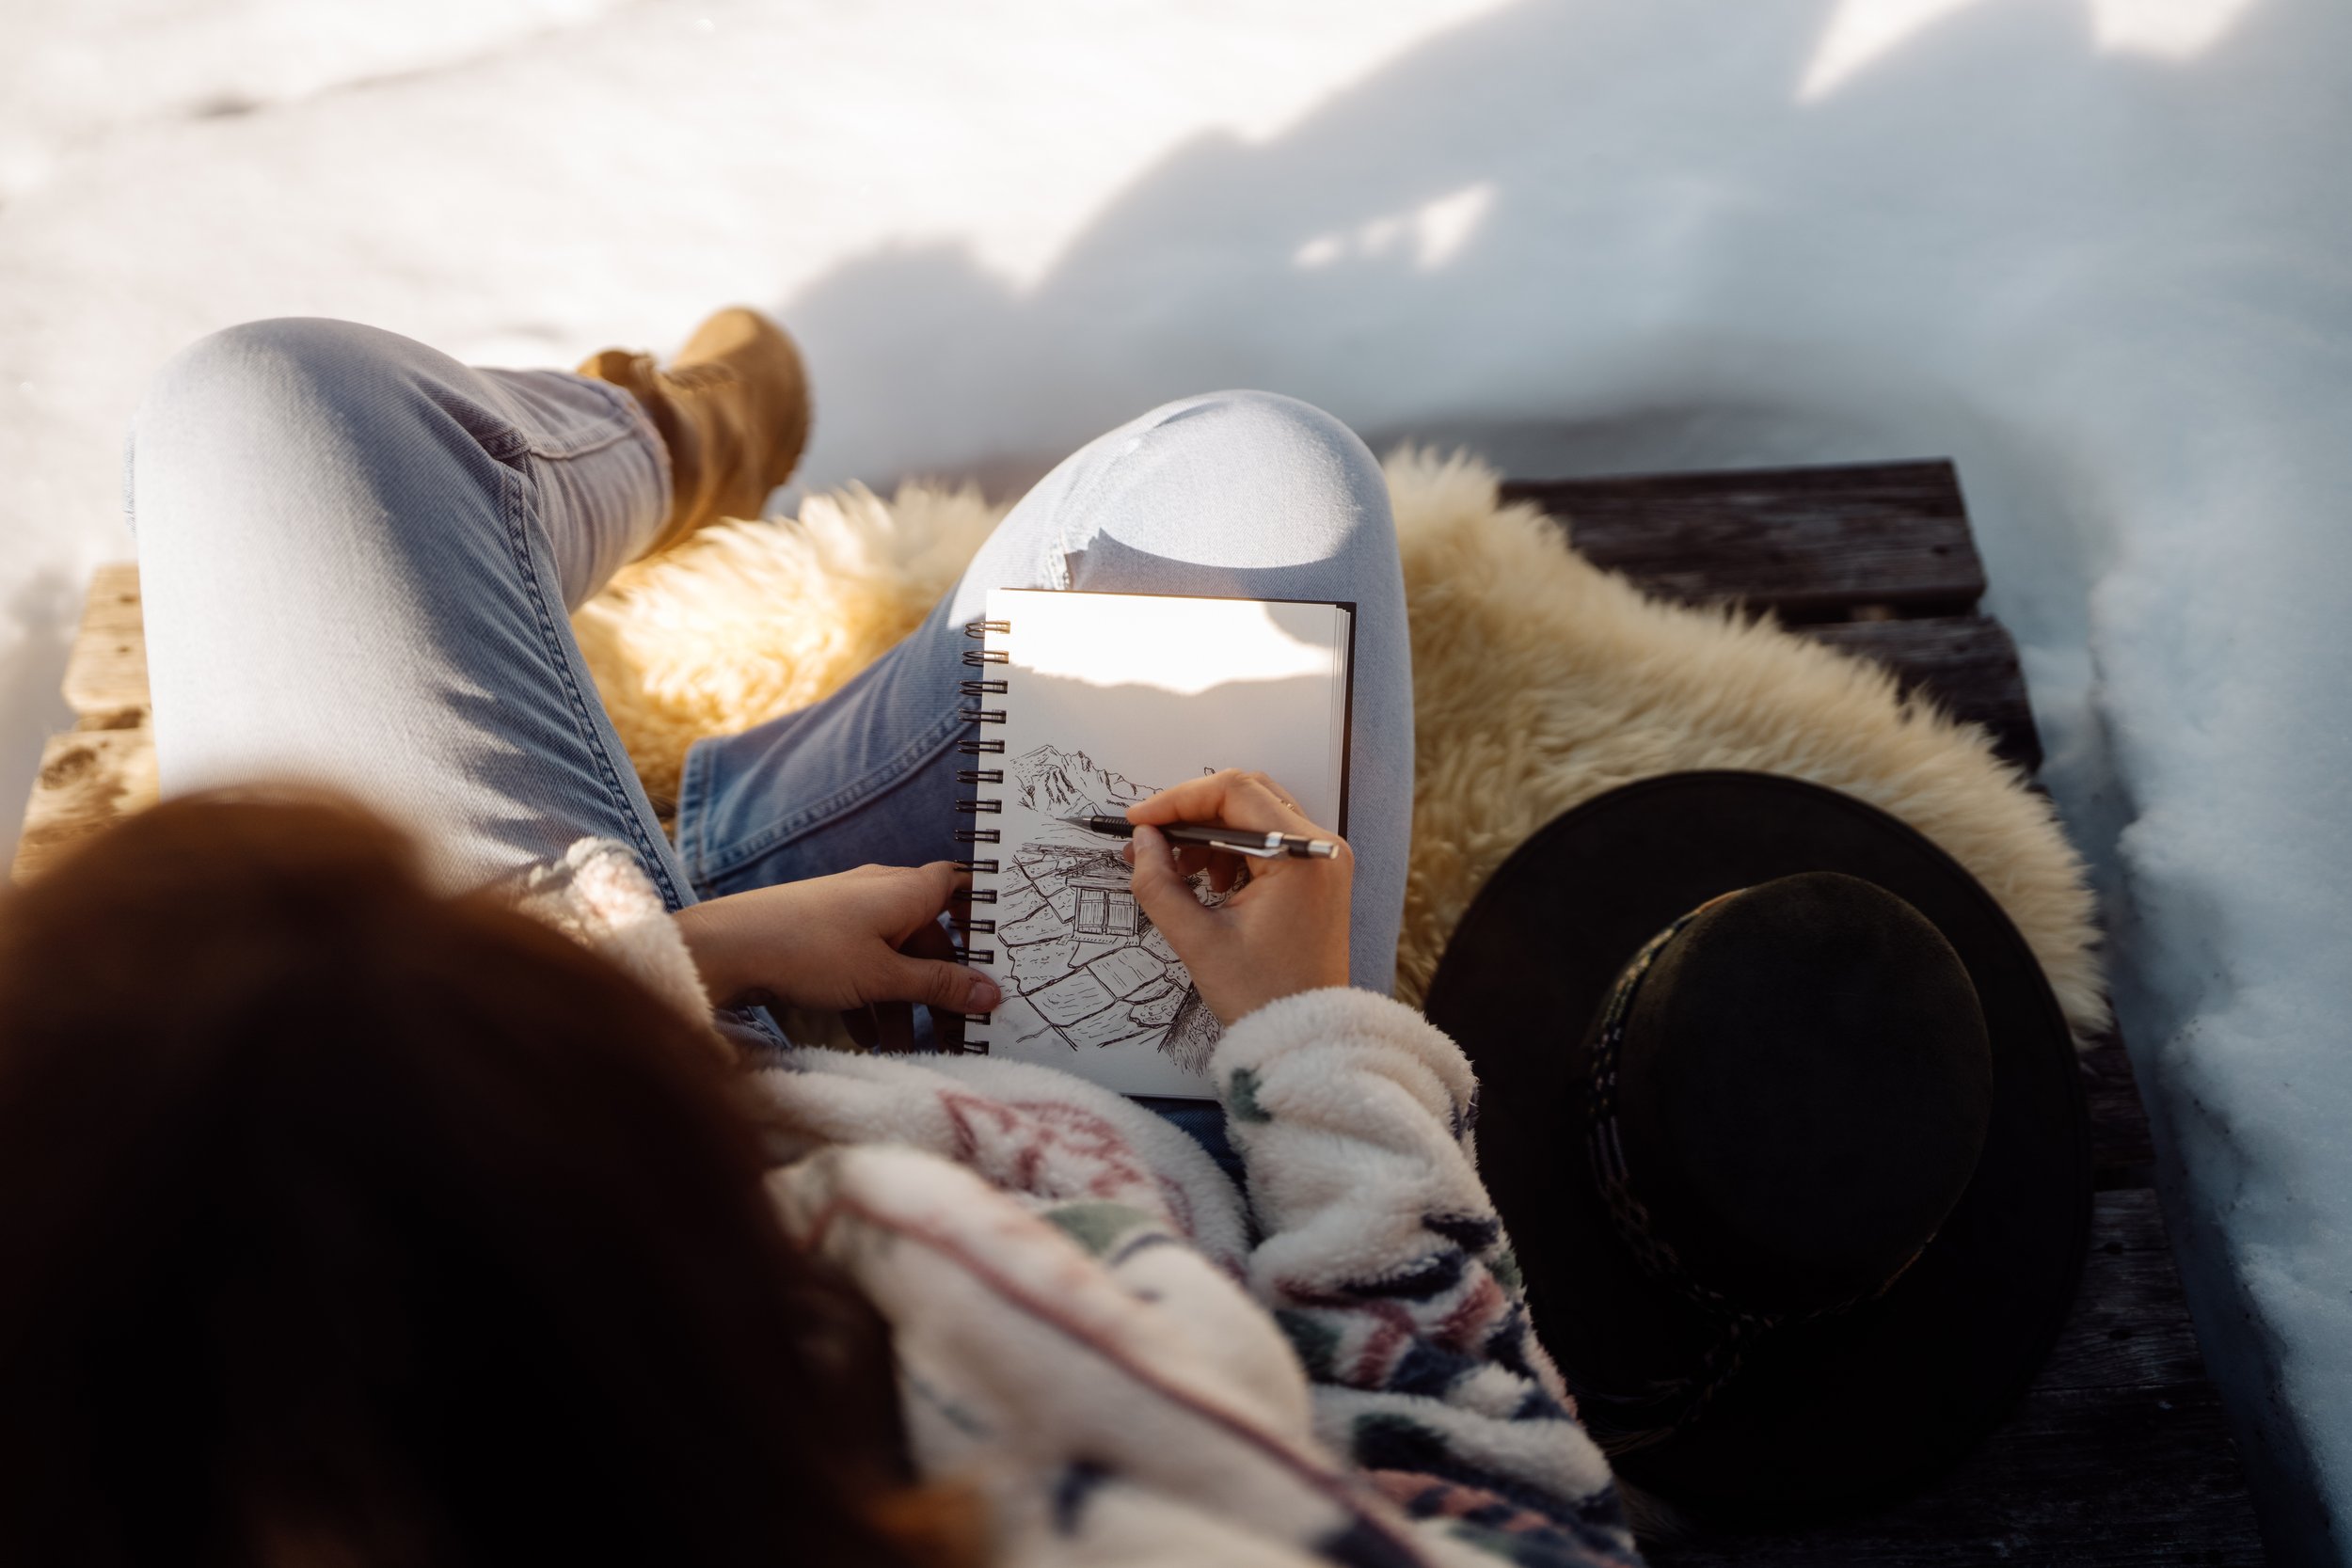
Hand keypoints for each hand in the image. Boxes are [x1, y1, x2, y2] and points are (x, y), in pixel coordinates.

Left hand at [671, 862, 999, 1051]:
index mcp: (906, 891)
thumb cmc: (809, 949)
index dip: (981, 914)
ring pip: (894, 958)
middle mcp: (881, 894)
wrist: (727, 948)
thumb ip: (940, 986)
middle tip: (957, 1027)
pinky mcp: (822, 936)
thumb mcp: (884, 977)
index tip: (997, 954)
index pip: (959, 887)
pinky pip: (862, 967)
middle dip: (941, 984)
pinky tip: (868, 1038)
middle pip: (929, 937)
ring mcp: (849, 914)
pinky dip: (871, 999)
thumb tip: (990, 993)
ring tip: (905, 1046)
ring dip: (904, 1001)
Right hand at [1123, 769, 1351, 1026]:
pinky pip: (1270, 841)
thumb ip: (1159, 883)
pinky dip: (1233, 849)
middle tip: (1153, 842)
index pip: (1233, 791)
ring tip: (1180, 870)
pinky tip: (1211, 883)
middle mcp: (1321, 849)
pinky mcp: (1317, 877)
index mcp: (1300, 857)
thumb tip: (1142, 839)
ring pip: (1257, 814)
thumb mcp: (1197, 940)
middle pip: (1247, 795)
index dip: (1177, 799)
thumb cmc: (1261, 996)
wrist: (1307, 1038)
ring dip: (1210, 832)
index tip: (1139, 823)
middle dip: (1192, 814)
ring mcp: (1323, 862)